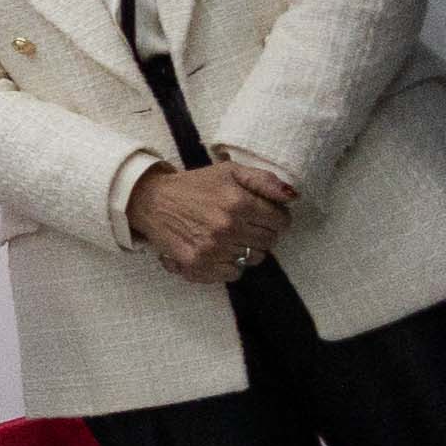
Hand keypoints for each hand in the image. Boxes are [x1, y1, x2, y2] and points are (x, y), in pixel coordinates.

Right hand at [128, 156, 297, 284]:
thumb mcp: (230, 172)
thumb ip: (264, 180)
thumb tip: (293, 197)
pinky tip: (218, 250)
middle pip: (269, 241)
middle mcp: (227, 227)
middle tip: (244, 224)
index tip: (262, 214)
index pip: (281, 221)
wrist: (152, 201)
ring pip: (254, 258)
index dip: (276, 217)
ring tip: (229, 236)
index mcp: (238, 202)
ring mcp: (212, 248)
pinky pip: (233, 273)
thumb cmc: (195, 186)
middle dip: (262, 232)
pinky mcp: (197, 264)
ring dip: (246, 248)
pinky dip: (230, 264)